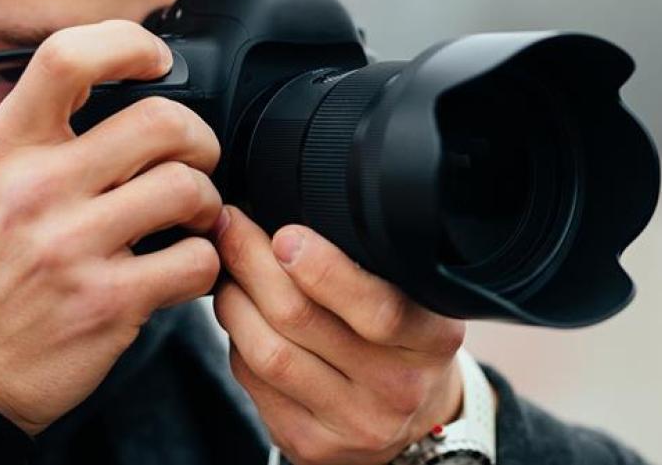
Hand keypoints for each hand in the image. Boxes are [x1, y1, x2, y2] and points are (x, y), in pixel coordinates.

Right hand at [0, 20, 222, 433]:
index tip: (158, 62)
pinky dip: (206, 264)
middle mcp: (35, 190)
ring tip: (190, 220)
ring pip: (188, 189)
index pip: (67, 58)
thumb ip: (37, 138)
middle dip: (199, 140)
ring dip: (207, 204)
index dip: (129, 45)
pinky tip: (184, 269)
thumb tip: (110, 87)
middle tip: (194, 163)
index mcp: (4, 151)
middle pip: (161, 122)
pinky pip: (197, 260)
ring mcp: (72, 248)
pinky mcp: (108, 302)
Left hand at [213, 207, 465, 464]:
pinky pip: (254, 384)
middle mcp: (398, 388)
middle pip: (303, 322)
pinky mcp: (312, 444)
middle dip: (254, 264)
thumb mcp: (419, 301)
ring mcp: (353, 423)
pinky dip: (237, 341)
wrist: (412, 421)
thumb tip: (293, 220)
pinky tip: (241, 317)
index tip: (285, 233)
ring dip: (235, 302)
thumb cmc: (407, 343)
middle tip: (232, 227)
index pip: (378, 307)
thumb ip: (375, 268)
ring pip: (269, 354)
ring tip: (228, 271)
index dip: (324, 269)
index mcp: (433, 341)